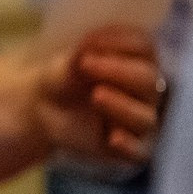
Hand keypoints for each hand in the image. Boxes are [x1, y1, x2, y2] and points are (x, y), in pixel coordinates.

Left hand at [33, 23, 163, 165]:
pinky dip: (129, 145)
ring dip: (122, 105)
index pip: (144, 47)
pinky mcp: (132, 148)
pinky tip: (113, 138)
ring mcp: (141, 119)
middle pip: (150, 79)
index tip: (88, 41)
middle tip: (86, 64)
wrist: (42, 109)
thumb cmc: (64, 79)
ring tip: (95, 95)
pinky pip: (140, 152)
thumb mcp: (67, 64)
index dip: (120, 42)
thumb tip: (88, 48)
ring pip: (146, 117)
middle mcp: (147, 90)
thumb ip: (82, 55)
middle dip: (119, 71)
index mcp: (138, 61)